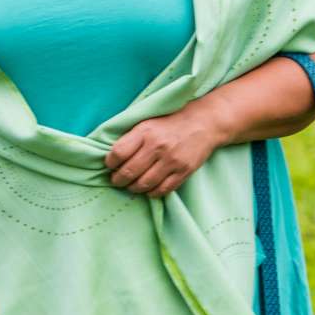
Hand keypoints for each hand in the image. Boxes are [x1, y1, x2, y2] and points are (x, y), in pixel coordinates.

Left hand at [103, 105, 223, 198]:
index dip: (110, 163)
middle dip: (118, 180)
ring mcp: (172, 160)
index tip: (110, 165)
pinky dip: (152, 192)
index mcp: (145, 132)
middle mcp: (157, 146)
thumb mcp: (148, 122)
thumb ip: (131, 137)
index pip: (118, 153)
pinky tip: (148, 188)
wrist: (204, 122)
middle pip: (129, 172)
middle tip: (117, 180)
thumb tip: (111, 156)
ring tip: (131, 185)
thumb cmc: (171, 121)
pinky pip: (163, 190)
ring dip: (133, 188)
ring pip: (144, 184)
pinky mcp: (184, 171)